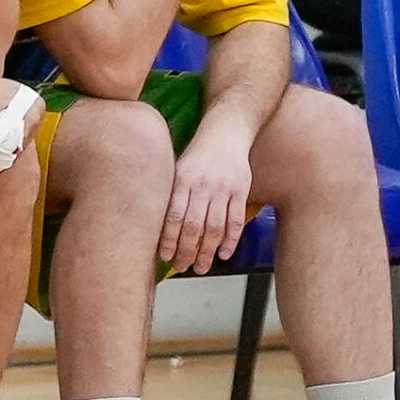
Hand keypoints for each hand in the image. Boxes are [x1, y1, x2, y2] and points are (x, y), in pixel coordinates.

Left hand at [159, 125, 252, 275]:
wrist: (226, 132)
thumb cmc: (198, 154)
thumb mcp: (178, 168)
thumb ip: (172, 194)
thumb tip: (158, 227)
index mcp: (183, 180)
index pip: (174, 217)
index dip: (168, 239)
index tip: (164, 256)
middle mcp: (203, 185)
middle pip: (194, 226)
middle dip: (186, 251)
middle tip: (182, 267)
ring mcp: (223, 188)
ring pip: (215, 227)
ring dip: (207, 252)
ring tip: (201, 267)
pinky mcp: (241, 190)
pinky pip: (235, 220)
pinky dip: (231, 240)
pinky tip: (224, 254)